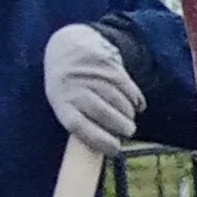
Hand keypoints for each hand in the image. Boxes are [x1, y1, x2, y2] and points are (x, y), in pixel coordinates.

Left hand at [42, 23, 143, 157]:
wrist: (67, 46)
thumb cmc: (68, 87)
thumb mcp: (65, 102)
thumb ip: (81, 121)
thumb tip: (105, 150)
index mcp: (60, 102)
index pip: (78, 126)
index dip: (99, 140)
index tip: (116, 149)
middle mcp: (74, 87)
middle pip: (102, 112)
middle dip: (120, 126)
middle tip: (129, 132)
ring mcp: (91, 74)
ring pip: (117, 99)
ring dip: (128, 114)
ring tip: (130, 120)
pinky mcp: (107, 64)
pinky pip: (127, 87)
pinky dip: (135, 99)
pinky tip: (136, 106)